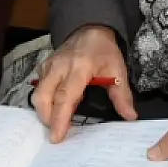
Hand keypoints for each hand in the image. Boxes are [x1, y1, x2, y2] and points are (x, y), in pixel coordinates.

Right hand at [31, 25, 135, 141]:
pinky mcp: (43, 67)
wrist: (90, 29)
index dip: (59, 118)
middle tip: (56, 134)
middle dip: (47, 118)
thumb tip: (130, 117)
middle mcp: (59, 67)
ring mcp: (48, 66)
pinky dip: (44, 102)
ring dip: (44, 111)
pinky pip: (38, 87)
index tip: (56, 137)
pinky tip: (54, 109)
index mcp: (79, 68)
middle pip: (43, 97)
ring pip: (37, 93)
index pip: (65, 96)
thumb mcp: (118, 70)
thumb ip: (122, 95)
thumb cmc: (104, 51)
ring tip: (56, 123)